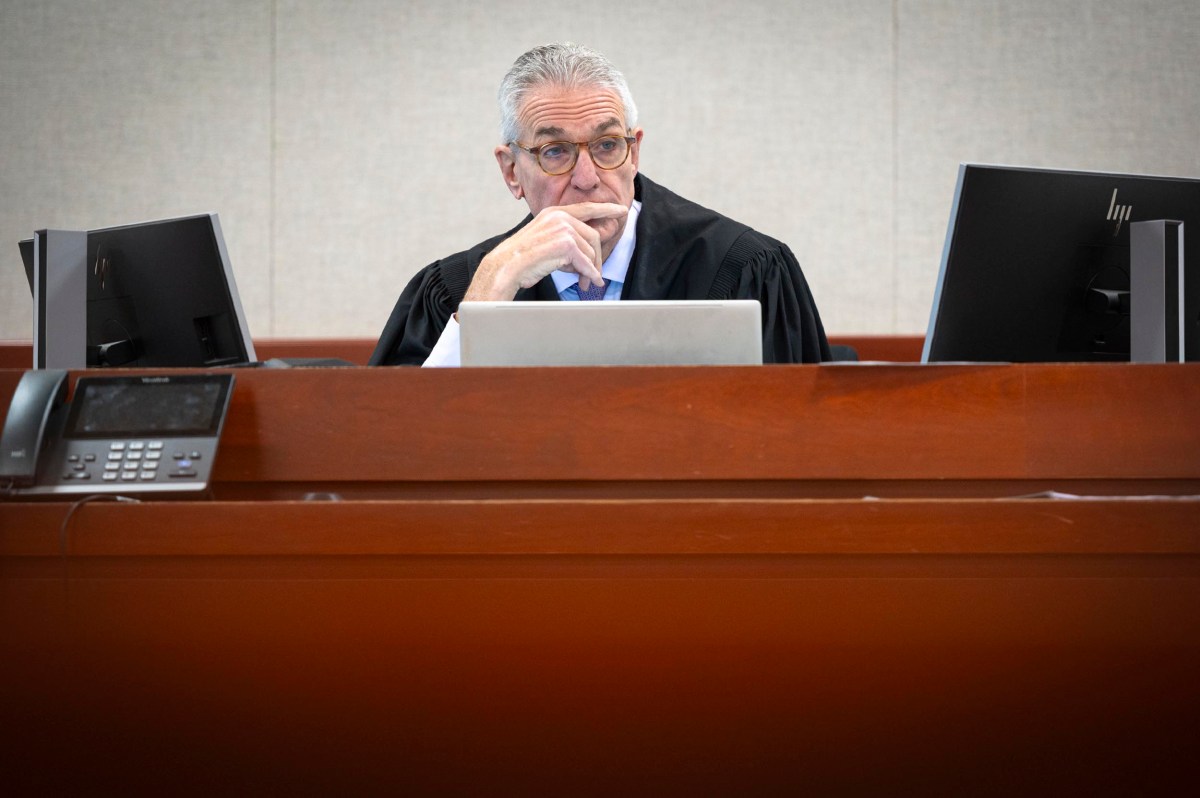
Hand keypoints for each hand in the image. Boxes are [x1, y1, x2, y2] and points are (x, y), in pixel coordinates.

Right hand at [462, 202, 628, 301]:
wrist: (507, 266)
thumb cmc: (523, 259)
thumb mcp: (545, 241)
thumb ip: (566, 240)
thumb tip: (588, 255)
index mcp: (554, 212)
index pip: (586, 208)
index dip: (606, 209)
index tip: (622, 210)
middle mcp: (560, 216)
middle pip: (593, 236)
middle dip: (596, 258)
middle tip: (595, 277)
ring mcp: (563, 228)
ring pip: (591, 251)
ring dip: (590, 270)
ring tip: (584, 283)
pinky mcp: (566, 243)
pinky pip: (586, 262)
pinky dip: (589, 274)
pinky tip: (589, 282)